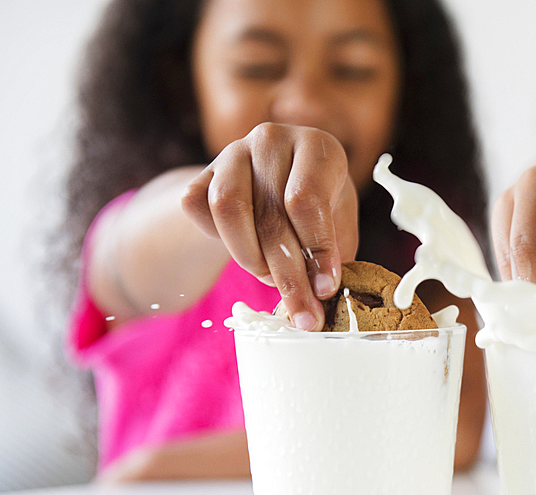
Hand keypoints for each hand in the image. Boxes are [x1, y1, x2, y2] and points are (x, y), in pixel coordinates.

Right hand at [182, 123, 357, 330]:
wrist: (276, 186)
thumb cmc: (317, 211)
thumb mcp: (337, 227)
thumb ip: (334, 257)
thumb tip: (322, 297)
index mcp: (318, 147)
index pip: (308, 201)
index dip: (317, 251)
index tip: (325, 289)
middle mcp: (274, 139)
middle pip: (272, 215)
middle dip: (289, 275)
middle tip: (302, 314)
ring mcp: (234, 151)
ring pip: (228, 209)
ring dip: (251, 257)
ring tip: (270, 278)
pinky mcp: (202, 171)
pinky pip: (197, 208)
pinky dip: (219, 240)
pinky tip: (246, 250)